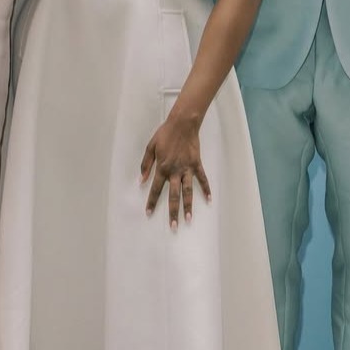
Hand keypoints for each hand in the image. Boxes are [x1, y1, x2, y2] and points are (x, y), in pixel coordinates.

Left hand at [140, 112, 211, 228]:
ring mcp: (187, 168)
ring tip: (189, 219)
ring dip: (188, 206)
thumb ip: (146, 164)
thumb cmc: (165, 134)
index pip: (155, 189)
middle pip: (173, 195)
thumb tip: (141, 180)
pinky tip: (209, 199)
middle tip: (173, 226)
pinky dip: (206, 189)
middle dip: (172, 212)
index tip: (148, 213)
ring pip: (188, 191)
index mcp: (162, 168)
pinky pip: (202, 178)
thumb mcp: (150, 147)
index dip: (151, 201)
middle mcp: (175, 171)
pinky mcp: (196, 164)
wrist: (182, 123)